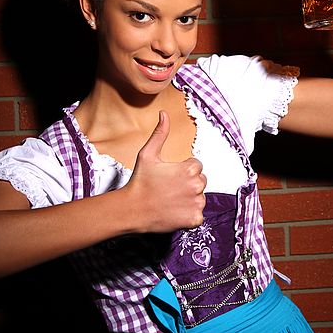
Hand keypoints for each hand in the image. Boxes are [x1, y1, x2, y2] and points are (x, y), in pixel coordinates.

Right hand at [125, 110, 205, 232]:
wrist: (132, 210)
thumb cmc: (140, 182)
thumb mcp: (148, 154)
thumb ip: (160, 133)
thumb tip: (164, 113)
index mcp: (190, 169)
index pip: (196, 166)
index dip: (182, 170)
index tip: (169, 176)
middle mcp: (197, 185)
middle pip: (200, 180)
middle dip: (188, 183)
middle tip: (169, 188)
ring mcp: (197, 203)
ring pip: (200, 197)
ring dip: (189, 198)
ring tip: (170, 200)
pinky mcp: (195, 219)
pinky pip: (198, 214)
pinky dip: (189, 214)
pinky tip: (174, 211)